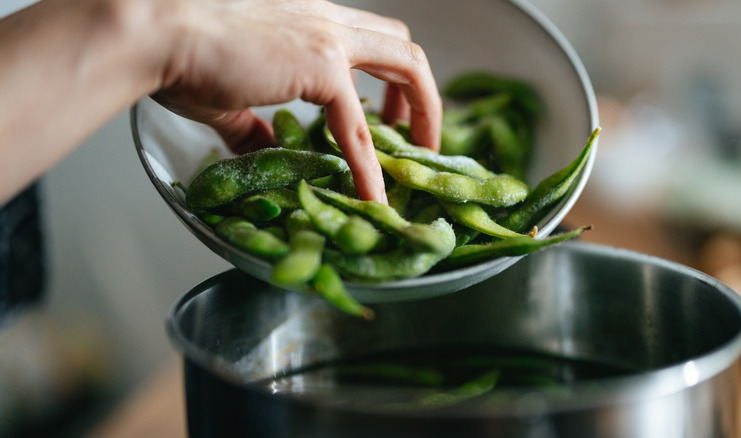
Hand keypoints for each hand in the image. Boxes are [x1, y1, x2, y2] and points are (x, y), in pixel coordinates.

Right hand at [152, 0, 441, 202]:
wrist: (155, 32)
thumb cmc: (179, 54)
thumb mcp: (230, 94)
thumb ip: (255, 125)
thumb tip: (265, 151)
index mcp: (310, 20)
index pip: (369, 40)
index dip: (388, 79)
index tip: (390, 115)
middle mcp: (328, 21)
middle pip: (402, 46)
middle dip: (419, 93)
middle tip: (416, 135)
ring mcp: (329, 39)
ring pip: (407, 66)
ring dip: (423, 113)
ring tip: (418, 158)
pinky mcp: (321, 68)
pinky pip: (358, 127)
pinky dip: (370, 167)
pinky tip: (373, 197)